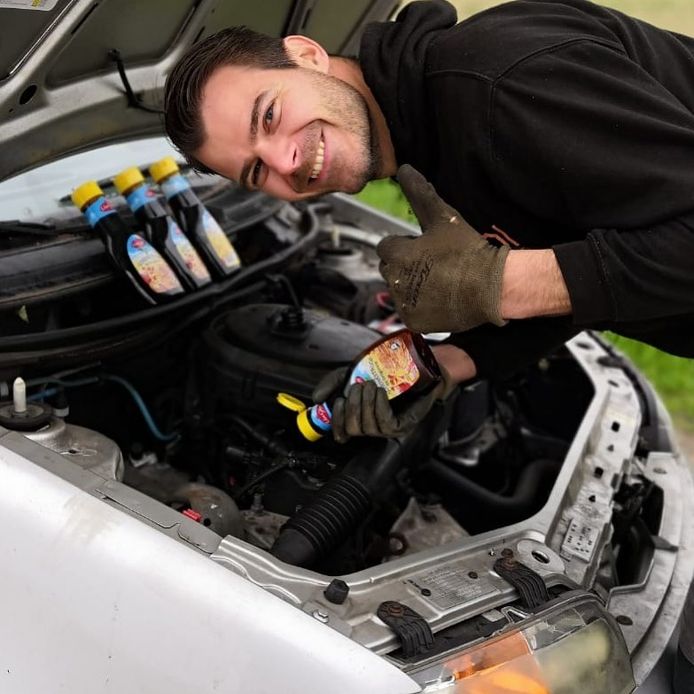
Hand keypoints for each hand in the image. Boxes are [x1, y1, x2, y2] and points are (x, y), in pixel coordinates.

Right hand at [312, 363, 456, 442]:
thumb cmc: (384, 371)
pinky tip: (379, 393)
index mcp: (358, 417)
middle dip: (351, 407)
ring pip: (368, 427)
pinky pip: (386, 424)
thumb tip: (317, 399)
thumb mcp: (352, 372)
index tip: (335, 403)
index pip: (341, 432)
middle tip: (357, 386)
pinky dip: (379, 408)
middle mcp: (371, 426)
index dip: (335, 423)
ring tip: (370, 385)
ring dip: (365, 404)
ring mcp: (387, 428)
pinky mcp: (402, 426)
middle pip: (353, 429)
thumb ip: (332, 383)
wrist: (415, 365)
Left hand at [377, 164, 508, 332]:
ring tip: (438, 281)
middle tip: (433, 264)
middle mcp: (394, 281)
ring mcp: (403, 303)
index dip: (405, 245)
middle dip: (404, 265)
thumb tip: (404, 168)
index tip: (424, 248)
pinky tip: (438, 299)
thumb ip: (419, 193)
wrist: (491, 287)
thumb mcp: (442, 217)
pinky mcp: (414, 321)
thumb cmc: (467, 250)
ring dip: (411, 285)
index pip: (386, 246)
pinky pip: (408, 311)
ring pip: (398, 290)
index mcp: (397, 254)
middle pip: (389, 269)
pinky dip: (419, 307)